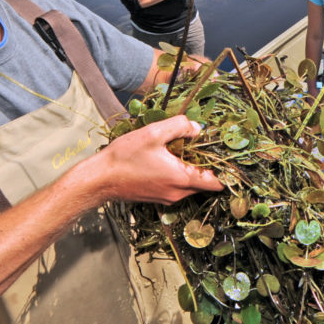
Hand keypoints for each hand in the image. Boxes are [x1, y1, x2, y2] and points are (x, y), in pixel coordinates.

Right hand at [90, 116, 222, 203]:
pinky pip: (177, 187)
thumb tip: (197, 128)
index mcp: (182, 178)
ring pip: (190, 185)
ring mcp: (167, 198)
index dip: (224, 169)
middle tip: (197, 145)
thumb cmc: (125, 157)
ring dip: (190, 169)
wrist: (100, 180)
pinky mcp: (157, 198)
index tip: (221, 153)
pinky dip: (178, 175)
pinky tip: (165, 159)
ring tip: (179, 150)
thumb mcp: (153, 133)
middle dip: (205, 165)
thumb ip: (180, 126)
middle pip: (204, 182)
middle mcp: (178, 193)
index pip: (217, 182)